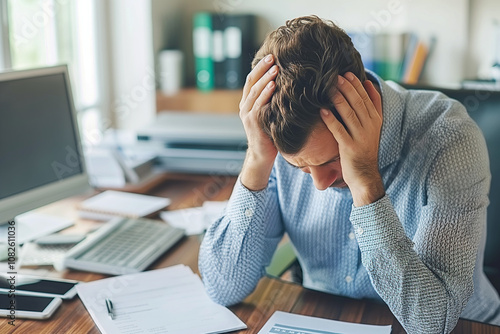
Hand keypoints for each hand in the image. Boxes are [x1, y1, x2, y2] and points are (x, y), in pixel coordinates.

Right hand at [238, 54, 278, 189]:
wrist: (262, 155)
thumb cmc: (270, 134)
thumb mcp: (270, 114)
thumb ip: (273, 101)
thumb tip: (288, 84)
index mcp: (247, 102)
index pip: (251, 80)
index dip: (260, 67)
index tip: (271, 56)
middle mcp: (244, 106)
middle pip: (251, 82)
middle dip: (262, 68)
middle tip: (273, 57)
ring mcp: (246, 114)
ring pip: (254, 91)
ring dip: (265, 78)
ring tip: (275, 68)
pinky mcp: (252, 122)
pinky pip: (259, 104)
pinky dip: (266, 94)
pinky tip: (274, 86)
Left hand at [320, 72, 383, 205]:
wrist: (365, 174)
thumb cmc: (364, 148)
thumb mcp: (373, 126)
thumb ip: (372, 105)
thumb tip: (368, 83)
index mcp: (376, 120)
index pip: (367, 97)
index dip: (357, 85)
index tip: (347, 73)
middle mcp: (370, 126)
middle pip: (358, 103)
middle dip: (347, 88)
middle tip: (335, 76)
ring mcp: (360, 137)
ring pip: (349, 113)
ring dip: (339, 99)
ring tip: (329, 88)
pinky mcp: (349, 147)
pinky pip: (339, 130)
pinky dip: (331, 119)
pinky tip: (322, 110)